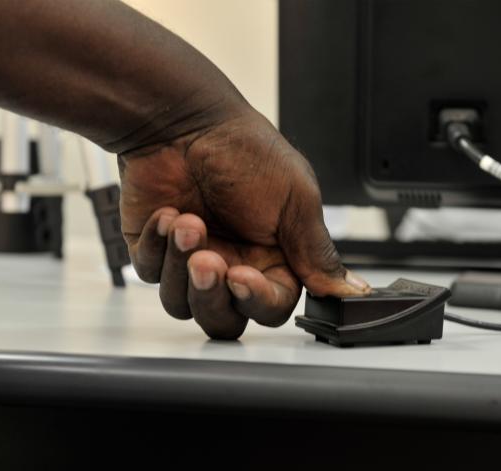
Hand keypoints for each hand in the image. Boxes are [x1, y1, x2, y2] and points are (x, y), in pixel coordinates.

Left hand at [119, 107, 369, 339]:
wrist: (183, 120)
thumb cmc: (243, 150)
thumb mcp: (295, 199)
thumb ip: (318, 252)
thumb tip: (350, 289)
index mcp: (274, 256)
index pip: (271, 308)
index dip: (257, 301)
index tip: (243, 277)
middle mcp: (233, 263)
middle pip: (223, 319)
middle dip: (212, 296)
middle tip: (209, 261)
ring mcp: (191, 259)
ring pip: (182, 304)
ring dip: (181, 267)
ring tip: (187, 223)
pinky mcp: (154, 250)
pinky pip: (150, 273)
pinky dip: (157, 245)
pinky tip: (168, 214)